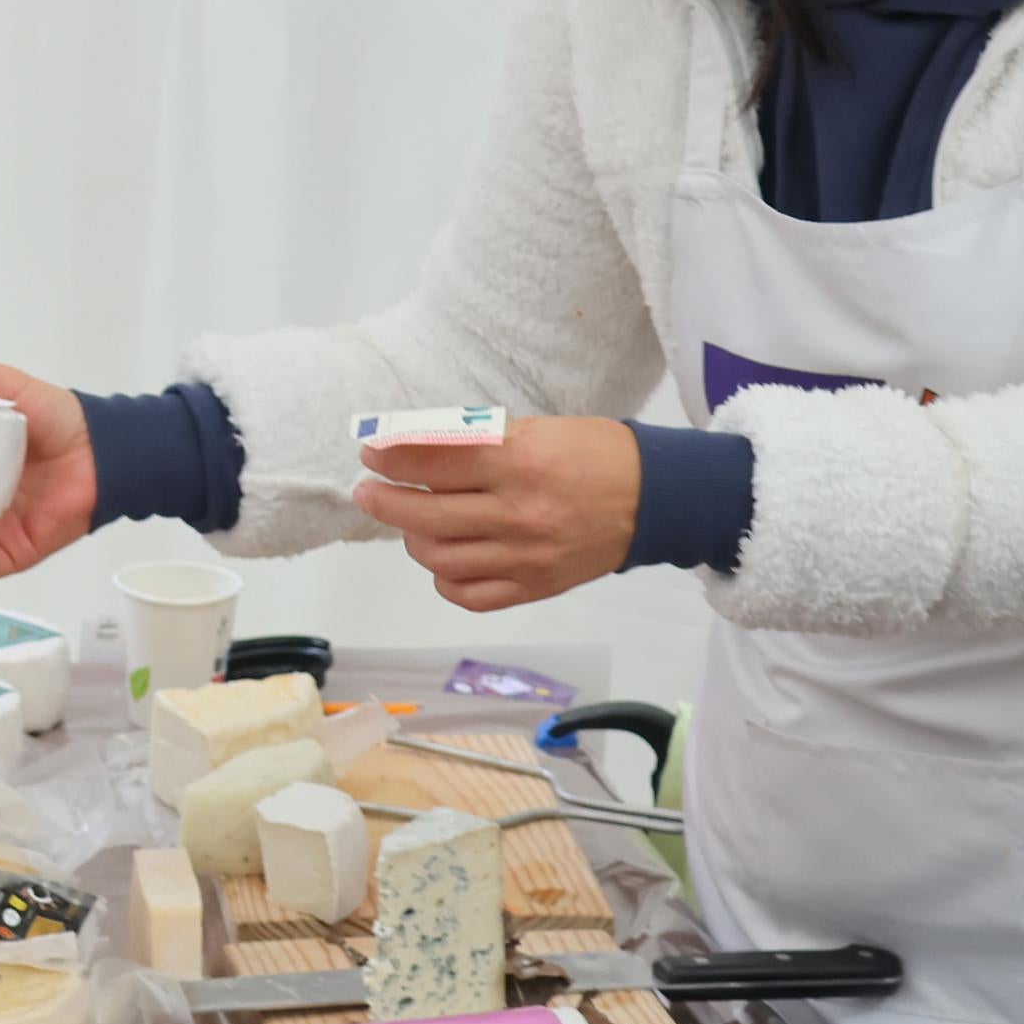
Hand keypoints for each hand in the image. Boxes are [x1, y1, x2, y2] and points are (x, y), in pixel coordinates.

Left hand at [350, 414, 639, 614]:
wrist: (655, 499)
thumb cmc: (593, 453)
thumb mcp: (535, 429)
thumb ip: (476, 441)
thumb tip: (413, 445)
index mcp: (518, 463)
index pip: (433, 462)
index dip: (392, 458)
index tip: (371, 452)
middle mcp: (517, 513)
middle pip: (425, 516)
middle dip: (384, 502)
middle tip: (368, 490)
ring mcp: (525, 556)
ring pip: (440, 558)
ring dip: (412, 539)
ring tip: (410, 523)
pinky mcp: (534, 586)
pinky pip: (470, 594)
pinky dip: (445, 579)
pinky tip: (442, 559)